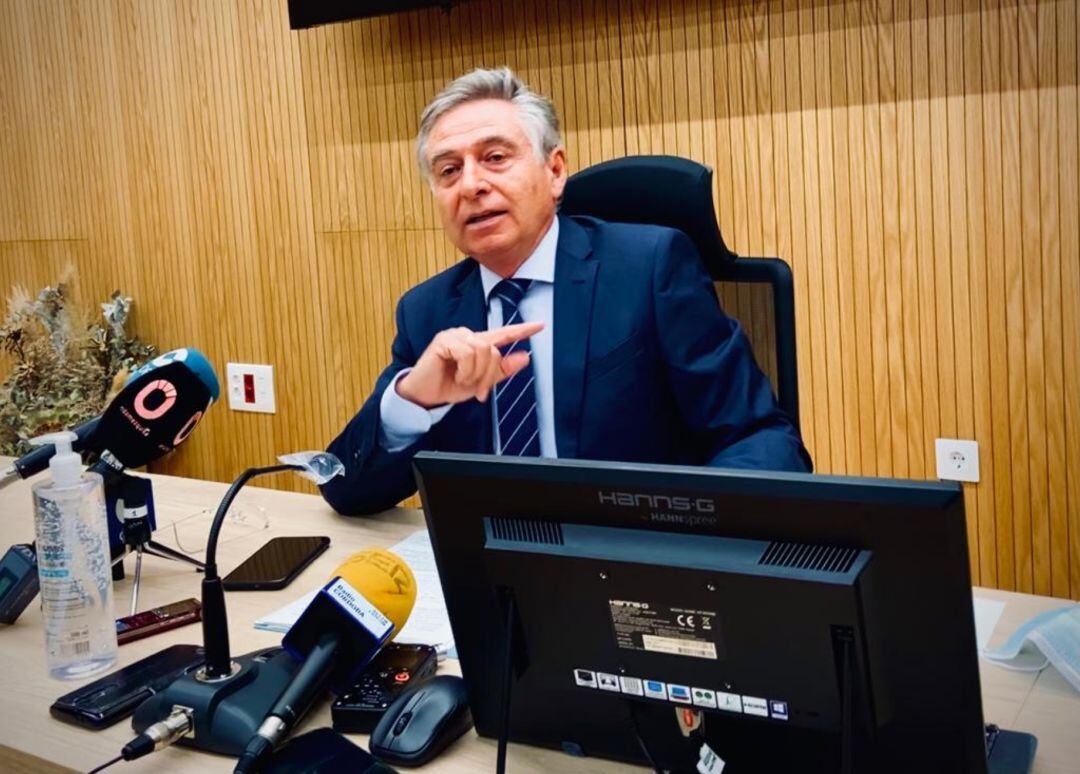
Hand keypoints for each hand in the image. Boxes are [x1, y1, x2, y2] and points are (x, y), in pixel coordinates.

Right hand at [396, 322, 543, 407]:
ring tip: (464, 381)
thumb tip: (525, 357)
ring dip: (476, 373)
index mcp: (479, 344)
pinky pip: (467, 353)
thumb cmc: (450, 387)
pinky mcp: (443, 340)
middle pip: (494, 350)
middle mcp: (468, 336)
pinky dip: (465, 370)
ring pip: (483, 350)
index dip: (522, 330)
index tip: (540, 325)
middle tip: (480, 392)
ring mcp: (455, 336)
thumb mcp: (481, 382)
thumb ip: (502, 370)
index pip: (504, 334)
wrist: (426, 397)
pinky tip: (457, 376)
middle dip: (489, 375)